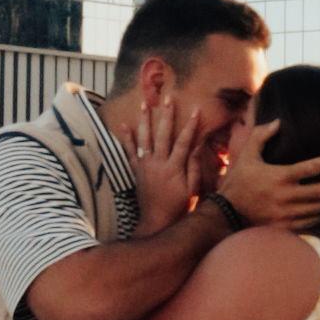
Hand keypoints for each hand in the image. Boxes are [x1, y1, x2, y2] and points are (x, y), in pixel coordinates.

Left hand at [128, 91, 199, 233]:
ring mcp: (145, 166)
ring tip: (145, 104)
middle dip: (166, 114)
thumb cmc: (179, 207)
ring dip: (145, 120)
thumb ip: (193, 167)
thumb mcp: (192, 189)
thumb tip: (196, 146)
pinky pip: (130, 152)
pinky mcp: (137, 171)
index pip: (184, 142)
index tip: (196, 110)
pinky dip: (126, 138)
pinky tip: (123, 125)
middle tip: (168, 97)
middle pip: (163, 134)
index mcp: (174, 168)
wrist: (157, 222)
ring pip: (145, 139)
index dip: (191, 125)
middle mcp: (158, 163)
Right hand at [217, 115, 319, 231]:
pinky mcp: (284, 226)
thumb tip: (278, 122)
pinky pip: (308, 222)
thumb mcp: (247, 156)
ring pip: (317, 208)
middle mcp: (286, 196)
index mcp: (279, 177)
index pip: (311, 168)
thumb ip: (261, 136)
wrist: (225, 213)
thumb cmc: (237, 182)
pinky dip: (318, 216)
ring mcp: (286, 214)